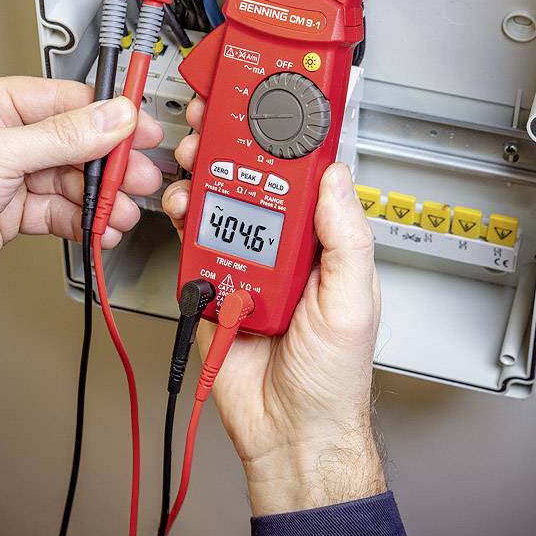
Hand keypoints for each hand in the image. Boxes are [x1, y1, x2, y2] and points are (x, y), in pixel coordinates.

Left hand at [0, 76, 162, 322]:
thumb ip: (64, 136)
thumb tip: (113, 115)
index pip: (65, 101)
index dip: (108, 116)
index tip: (141, 128)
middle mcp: (0, 137)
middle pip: (74, 143)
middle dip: (110, 164)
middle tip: (140, 177)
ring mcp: (6, 177)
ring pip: (70, 181)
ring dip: (100, 198)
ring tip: (119, 212)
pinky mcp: (9, 214)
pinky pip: (58, 211)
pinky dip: (83, 220)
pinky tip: (99, 228)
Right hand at [163, 98, 384, 516]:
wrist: (289, 433)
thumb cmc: (332, 377)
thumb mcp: (353, 300)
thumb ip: (345, 237)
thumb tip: (335, 175)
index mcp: (323, 242)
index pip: (306, 177)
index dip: (289, 138)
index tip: (274, 102)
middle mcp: (284, 246)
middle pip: (255, 181)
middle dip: (233, 146)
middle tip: (217, 120)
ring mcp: (246, 263)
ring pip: (220, 205)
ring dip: (204, 177)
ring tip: (195, 160)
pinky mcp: (211, 284)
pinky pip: (193, 244)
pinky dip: (183, 222)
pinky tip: (183, 209)